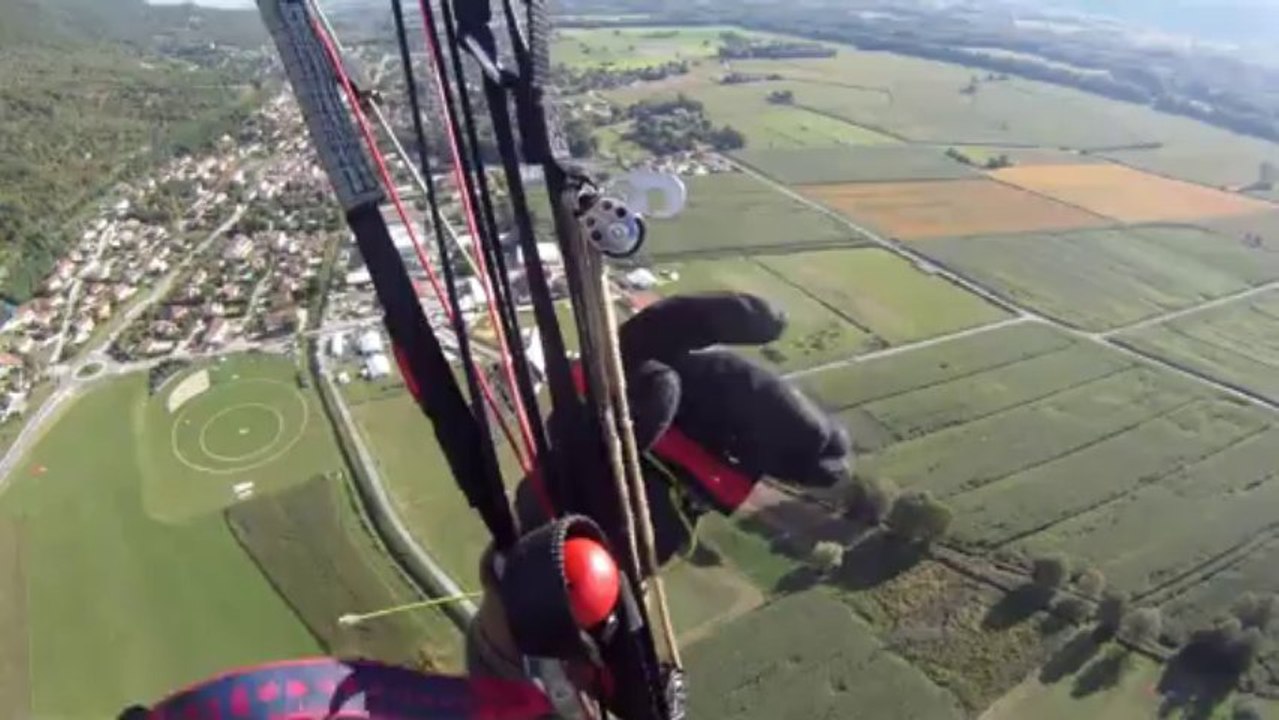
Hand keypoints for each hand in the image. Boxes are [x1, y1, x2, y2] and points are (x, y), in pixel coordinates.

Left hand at [517, 292, 851, 565]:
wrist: (567, 581)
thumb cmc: (564, 524)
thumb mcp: (588, 475)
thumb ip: (621, 426)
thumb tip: (665, 376)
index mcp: (609, 386)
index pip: (665, 332)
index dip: (717, 317)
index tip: (773, 323)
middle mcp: (647, 394)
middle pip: (722, 380)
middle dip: (775, 405)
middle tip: (824, 442)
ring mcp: (677, 428)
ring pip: (745, 415)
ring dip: (793, 432)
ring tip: (835, 462)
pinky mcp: (700, 465)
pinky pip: (751, 450)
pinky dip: (788, 457)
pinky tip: (827, 469)